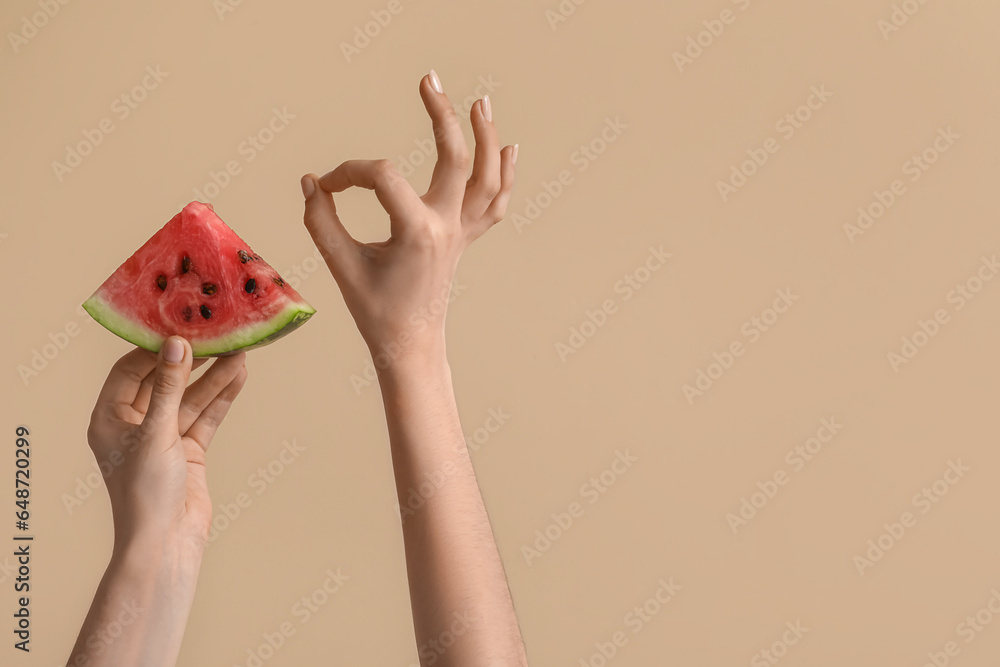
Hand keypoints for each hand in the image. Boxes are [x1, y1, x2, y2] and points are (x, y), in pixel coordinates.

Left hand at [87, 336, 247, 553]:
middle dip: (191, 360)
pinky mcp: (189, 451)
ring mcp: (164, 438)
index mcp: (109, 419)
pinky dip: (222, 397)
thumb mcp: (155, 432)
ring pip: (190, 398)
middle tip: (215, 335)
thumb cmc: (145, 493)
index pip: (130, 370)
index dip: (155, 349)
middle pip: (164, 381)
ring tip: (238, 350)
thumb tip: (176, 343)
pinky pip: (206, 416)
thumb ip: (168, 386)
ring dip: (213, 376)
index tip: (181, 328)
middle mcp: (135, 425)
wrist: (166, 543)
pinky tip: (238, 376)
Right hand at [300, 69, 516, 364]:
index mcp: (416, 232)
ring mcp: (461, 233)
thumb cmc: (375, 310)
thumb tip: (311, 183)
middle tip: (429, 79)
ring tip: (480, 102)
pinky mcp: (465, 240)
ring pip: (487, 178)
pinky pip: (494, 204)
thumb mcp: (341, 266)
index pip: (382, 176)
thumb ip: (321, 221)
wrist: (411, 345)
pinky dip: (505, 176)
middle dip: (443, 114)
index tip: (325, 188)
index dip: (348, 173)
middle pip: (456, 157)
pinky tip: (510, 147)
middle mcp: (446, 227)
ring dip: (488, 138)